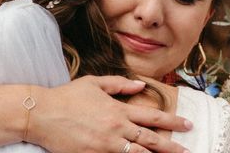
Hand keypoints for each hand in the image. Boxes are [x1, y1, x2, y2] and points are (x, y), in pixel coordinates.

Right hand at [27, 76, 190, 152]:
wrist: (42, 114)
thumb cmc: (67, 96)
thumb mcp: (94, 83)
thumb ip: (119, 84)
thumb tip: (140, 85)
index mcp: (118, 109)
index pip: (151, 116)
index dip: (172, 121)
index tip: (187, 125)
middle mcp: (116, 128)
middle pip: (150, 140)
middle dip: (172, 147)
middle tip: (187, 151)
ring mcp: (106, 146)